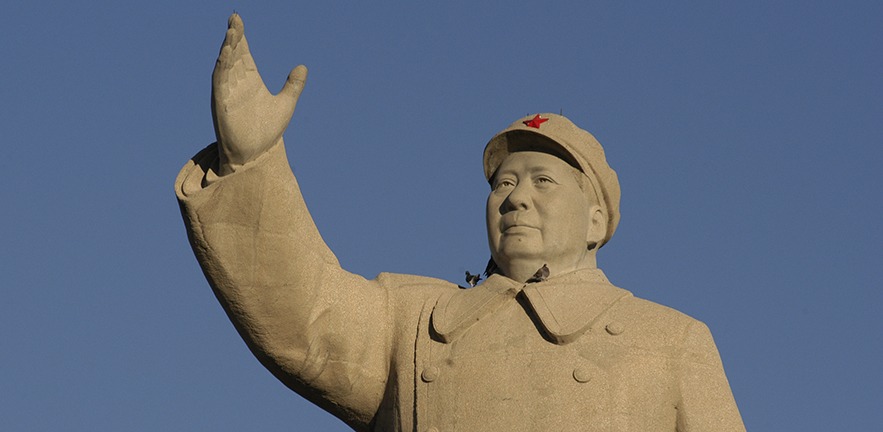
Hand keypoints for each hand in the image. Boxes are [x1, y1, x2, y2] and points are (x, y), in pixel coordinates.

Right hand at [211, 14, 306, 174]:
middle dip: (233, 36)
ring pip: (225, 64)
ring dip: (228, 48)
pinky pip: (220, 81)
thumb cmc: (266, 131)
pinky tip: (226, 53)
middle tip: (235, 18)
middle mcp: (237, 83)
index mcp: (250, 81)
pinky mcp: (222, 103)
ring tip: (232, 31)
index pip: (244, 53)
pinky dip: (222, 66)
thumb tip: (303, 67)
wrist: (256, 155)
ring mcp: (228, 92)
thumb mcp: (285, 105)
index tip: (238, 19)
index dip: (241, 36)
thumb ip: (293, 86)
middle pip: (234, 53)